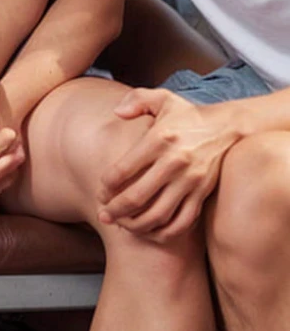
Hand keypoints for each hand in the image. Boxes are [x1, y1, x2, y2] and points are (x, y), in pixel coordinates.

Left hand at [97, 88, 239, 237]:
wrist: (229, 127)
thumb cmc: (187, 115)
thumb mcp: (162, 99)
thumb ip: (135, 100)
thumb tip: (116, 112)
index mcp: (158, 140)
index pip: (121, 171)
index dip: (105, 187)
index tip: (100, 193)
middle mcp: (174, 162)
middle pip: (136, 197)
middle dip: (114, 211)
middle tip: (104, 216)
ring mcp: (190, 180)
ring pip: (158, 214)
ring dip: (136, 225)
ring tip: (123, 226)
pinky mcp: (202, 193)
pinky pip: (182, 221)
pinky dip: (164, 232)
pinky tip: (150, 231)